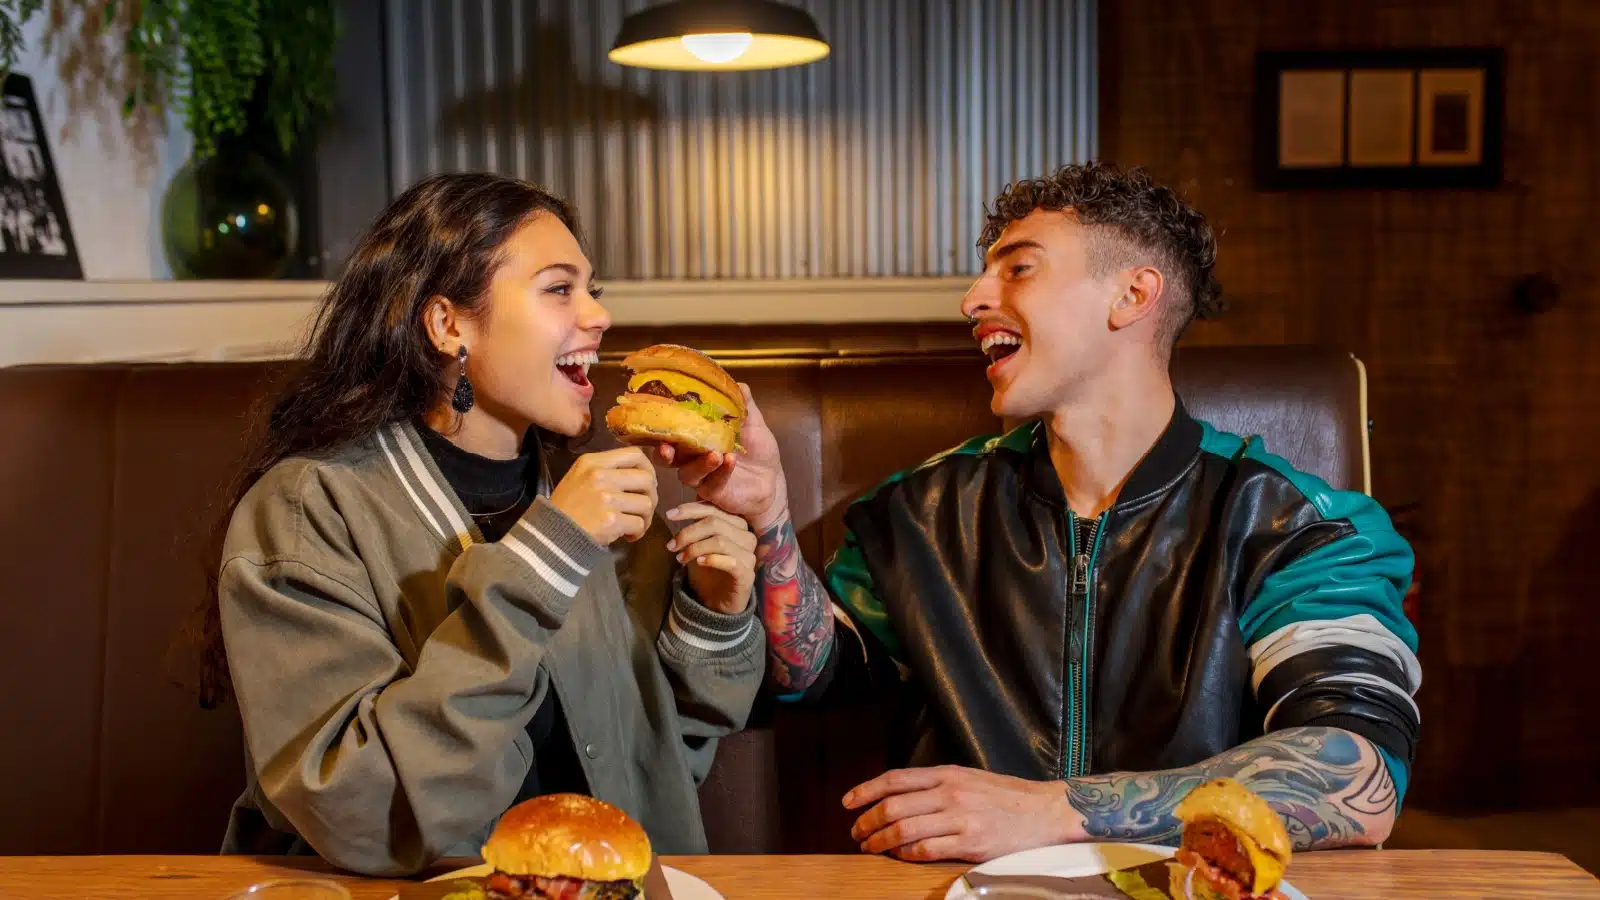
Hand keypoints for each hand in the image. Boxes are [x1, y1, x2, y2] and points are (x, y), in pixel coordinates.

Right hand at [548, 447, 657, 544]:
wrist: (550, 536)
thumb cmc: (565, 508)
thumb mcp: (578, 477)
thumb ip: (605, 470)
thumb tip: (639, 474)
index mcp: (593, 462)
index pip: (635, 454)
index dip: (648, 468)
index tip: (647, 482)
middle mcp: (601, 476)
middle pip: (647, 479)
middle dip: (652, 496)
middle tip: (643, 508)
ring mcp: (607, 498)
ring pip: (646, 504)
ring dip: (645, 517)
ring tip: (634, 525)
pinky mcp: (611, 520)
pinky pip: (639, 524)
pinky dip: (638, 532)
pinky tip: (627, 536)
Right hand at [654, 384, 787, 530]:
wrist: (771, 479)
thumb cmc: (756, 450)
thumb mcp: (752, 423)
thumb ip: (743, 404)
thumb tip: (739, 385)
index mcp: (695, 437)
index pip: (672, 431)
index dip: (662, 426)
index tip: (661, 416)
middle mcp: (691, 458)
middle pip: (667, 457)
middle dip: (664, 451)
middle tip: (667, 446)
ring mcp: (701, 477)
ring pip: (687, 473)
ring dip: (700, 462)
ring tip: (716, 454)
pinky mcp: (713, 493)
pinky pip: (712, 483)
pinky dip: (721, 472)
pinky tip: (731, 461)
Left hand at [667, 502, 756, 614]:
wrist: (716, 602)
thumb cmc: (707, 570)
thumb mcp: (698, 545)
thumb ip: (695, 528)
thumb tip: (676, 511)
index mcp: (736, 524)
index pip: (714, 509)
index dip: (690, 509)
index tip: (670, 514)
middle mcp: (746, 536)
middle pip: (715, 523)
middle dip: (688, 532)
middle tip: (671, 545)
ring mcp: (749, 555)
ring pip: (720, 541)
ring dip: (695, 548)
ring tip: (680, 558)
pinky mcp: (747, 574)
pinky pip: (731, 562)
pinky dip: (712, 560)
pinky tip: (699, 563)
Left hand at [844, 766, 1076, 862]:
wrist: (1046, 812)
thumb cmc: (1007, 797)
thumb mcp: (969, 778)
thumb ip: (937, 784)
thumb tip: (900, 795)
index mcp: (947, 774)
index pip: (895, 779)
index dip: (866, 790)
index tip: (848, 803)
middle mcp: (950, 793)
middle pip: (893, 806)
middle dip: (867, 821)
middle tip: (857, 833)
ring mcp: (960, 818)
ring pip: (904, 829)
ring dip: (881, 841)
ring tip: (871, 847)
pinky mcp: (970, 843)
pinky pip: (926, 850)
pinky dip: (906, 854)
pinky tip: (899, 856)